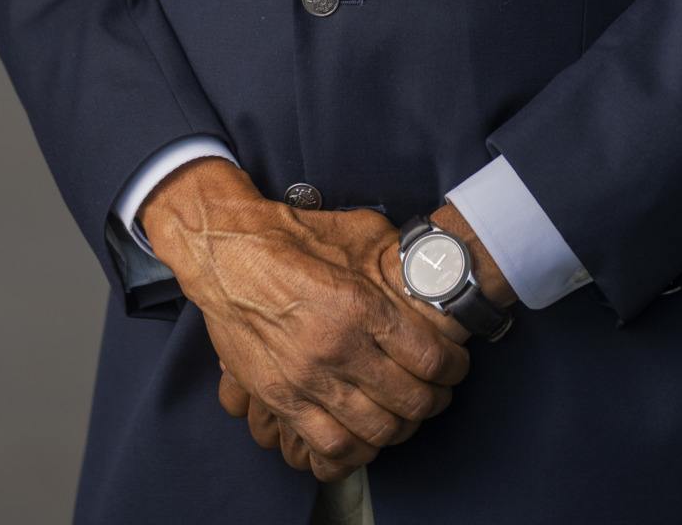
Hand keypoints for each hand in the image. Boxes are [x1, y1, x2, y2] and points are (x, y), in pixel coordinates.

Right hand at [140, 161, 470, 480]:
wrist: (227, 253)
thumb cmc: (293, 236)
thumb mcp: (356, 232)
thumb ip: (395, 257)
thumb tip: (430, 267)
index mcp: (360, 305)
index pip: (430, 359)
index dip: (454, 368)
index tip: (455, 366)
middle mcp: (337, 348)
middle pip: (409, 400)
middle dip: (433, 400)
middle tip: (436, 392)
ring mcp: (306, 379)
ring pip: (374, 431)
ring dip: (399, 428)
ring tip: (403, 415)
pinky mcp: (279, 398)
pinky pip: (329, 446)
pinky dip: (356, 450)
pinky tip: (365, 435)